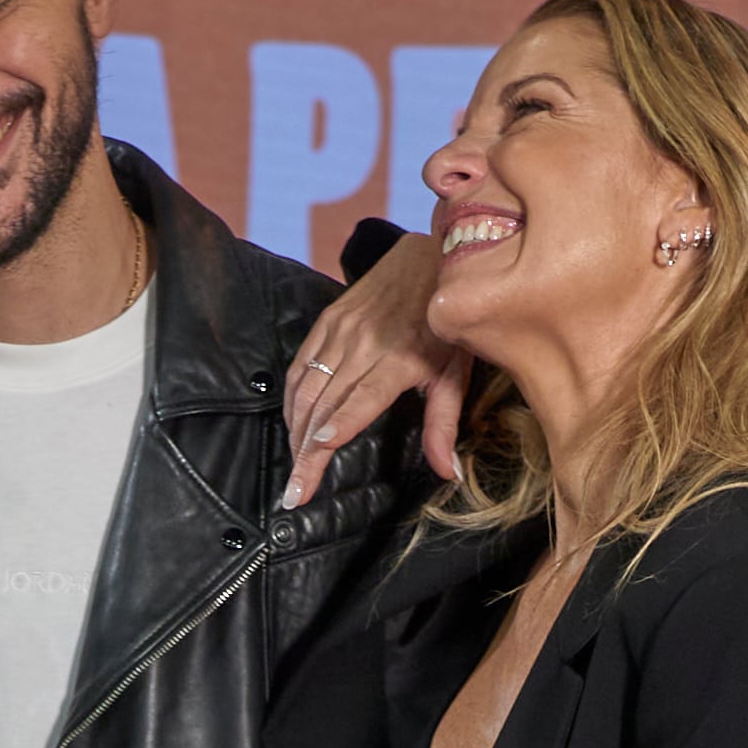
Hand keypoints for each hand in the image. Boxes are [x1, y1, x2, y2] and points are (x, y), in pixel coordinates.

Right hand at [280, 228, 471, 511]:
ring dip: (295, 431)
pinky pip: (300, 365)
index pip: (359, 402)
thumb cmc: (448, 322)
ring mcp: (341, 329)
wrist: (431, 256)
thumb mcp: (456, 372)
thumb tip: (447, 472)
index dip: (334, 431)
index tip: (312, 461)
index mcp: (400, 359)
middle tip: (293, 492)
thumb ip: (444, 423)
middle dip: (305, 453)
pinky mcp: (327, 320)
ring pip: (307, 388)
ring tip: (293, 467)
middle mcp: (365, 344)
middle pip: (324, 405)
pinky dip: (292, 399)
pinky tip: (292, 426)